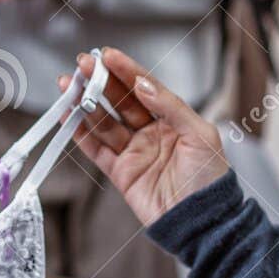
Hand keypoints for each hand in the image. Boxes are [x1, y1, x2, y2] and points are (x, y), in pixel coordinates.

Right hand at [64, 48, 229, 226]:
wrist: (202, 222)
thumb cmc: (210, 179)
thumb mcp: (200, 134)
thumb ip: (170, 107)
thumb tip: (142, 84)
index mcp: (172, 119)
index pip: (145, 88)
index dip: (126, 71)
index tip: (108, 55)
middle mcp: (151, 132)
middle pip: (120, 102)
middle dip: (100, 82)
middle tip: (83, 64)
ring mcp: (133, 152)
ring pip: (104, 122)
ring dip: (85, 104)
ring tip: (69, 86)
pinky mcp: (119, 173)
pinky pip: (96, 149)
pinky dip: (80, 134)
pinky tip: (68, 116)